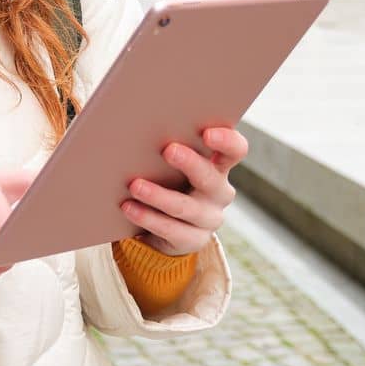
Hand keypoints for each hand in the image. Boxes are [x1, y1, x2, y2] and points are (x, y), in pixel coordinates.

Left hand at [120, 126, 247, 256]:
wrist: (168, 226)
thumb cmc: (169, 180)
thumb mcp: (174, 164)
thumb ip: (170, 147)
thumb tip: (137, 125)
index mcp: (219, 166)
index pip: (235, 150)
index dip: (226, 141)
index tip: (207, 132)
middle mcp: (219, 192)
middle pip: (210, 177)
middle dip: (190, 163)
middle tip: (168, 150)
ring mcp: (209, 218)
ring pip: (185, 207)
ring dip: (159, 195)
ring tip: (135, 185)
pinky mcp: (193, 240)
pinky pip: (170, 230)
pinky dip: (147, 217)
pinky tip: (128, 208)